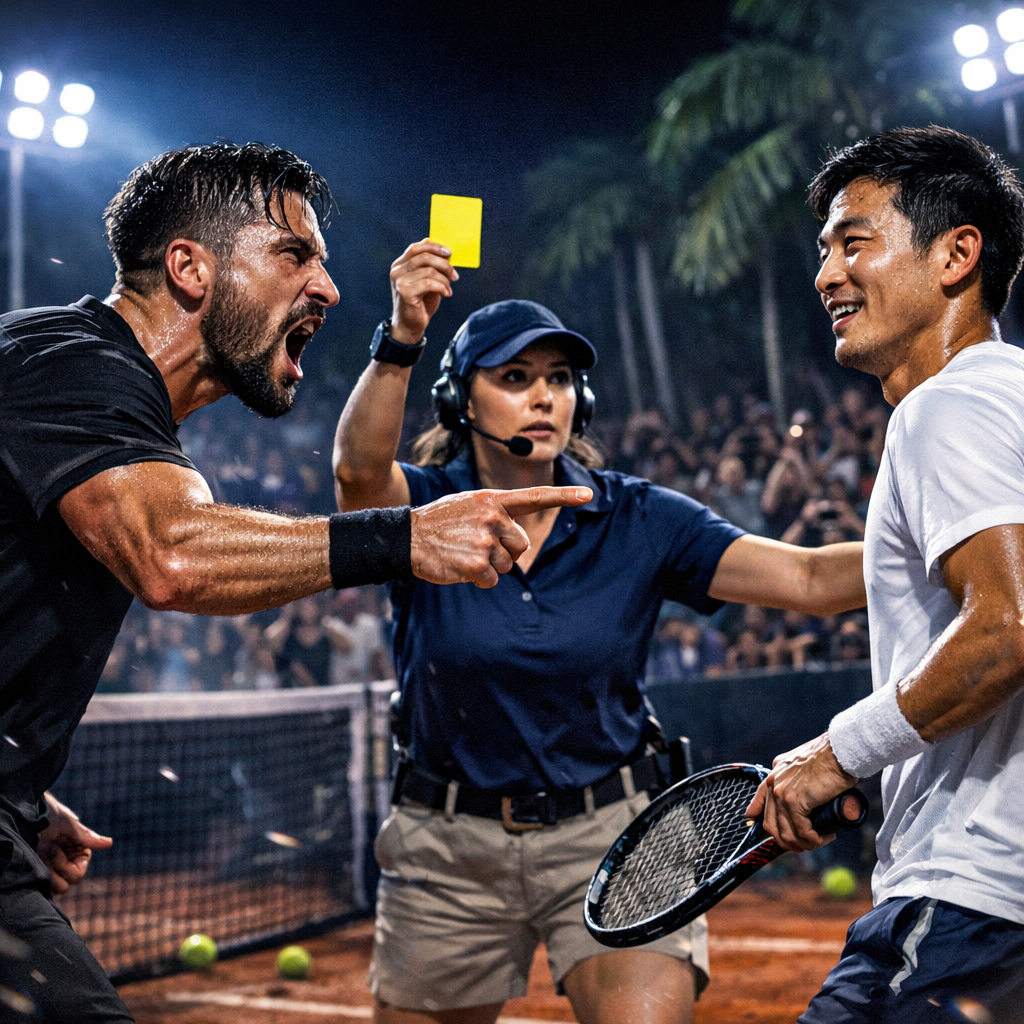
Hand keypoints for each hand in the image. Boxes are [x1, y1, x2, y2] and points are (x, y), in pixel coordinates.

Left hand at [38, 793, 112, 893]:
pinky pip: (42, 889)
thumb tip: (109, 843)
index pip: (77, 874)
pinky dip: (38, 877)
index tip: (55, 846)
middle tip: (45, 846)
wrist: (24, 815)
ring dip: (45, 869)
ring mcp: (51, 871)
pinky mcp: (38, 875)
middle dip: (55, 865)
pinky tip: (34, 859)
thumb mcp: (68, 825)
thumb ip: (87, 838)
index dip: (65, 865)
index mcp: (78, 853)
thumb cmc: (49, 816)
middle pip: (67, 883)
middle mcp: (67, 864)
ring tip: (38, 851)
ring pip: (55, 888)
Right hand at [389, 240, 458, 343]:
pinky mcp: (405, 291)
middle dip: (444, 265)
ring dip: (444, 280)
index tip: (449, 253)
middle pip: (424, 256)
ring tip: (448, 289)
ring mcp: (400, 280)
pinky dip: (441, 287)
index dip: (434, 247)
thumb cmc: (420, 303)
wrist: (410, 325)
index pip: (416, 247)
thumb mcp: (427, 280)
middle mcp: (397, 270)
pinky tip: (445, 294)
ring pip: (429, 270)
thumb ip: (431, 266)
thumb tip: (446, 253)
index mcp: (400, 264)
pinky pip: (429, 283)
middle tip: (454, 275)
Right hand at [410, 486, 591, 587]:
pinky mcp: (477, 565)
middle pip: (521, 545)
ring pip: (507, 565)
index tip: (589, 495)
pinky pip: (492, 580)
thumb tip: (517, 541)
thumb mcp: (469, 504)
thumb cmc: (440, 522)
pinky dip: (479, 579)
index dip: (564, 497)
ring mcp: (485, 541)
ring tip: (464, 553)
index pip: (535, 497)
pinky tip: (460, 566)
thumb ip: (496, 512)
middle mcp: (493, 517)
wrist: (407, 537)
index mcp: (493, 500)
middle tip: (476, 544)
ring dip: (489, 565)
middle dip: (504, 550)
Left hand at [745, 732, 856, 851]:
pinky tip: (825, 836)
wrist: (839, 750)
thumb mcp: (805, 764)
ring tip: (820, 839)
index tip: (775, 835)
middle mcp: (773, 783)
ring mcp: (781, 793)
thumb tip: (807, 795)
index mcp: (774, 774)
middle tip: (805, 844)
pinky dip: (813, 840)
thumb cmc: (830, 756)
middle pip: (771, 825)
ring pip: (786, 833)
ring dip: (804, 843)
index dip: (762, 823)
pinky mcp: (794, 801)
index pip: (759, 802)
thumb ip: (799, 776)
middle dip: (787, 841)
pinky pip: (801, 831)